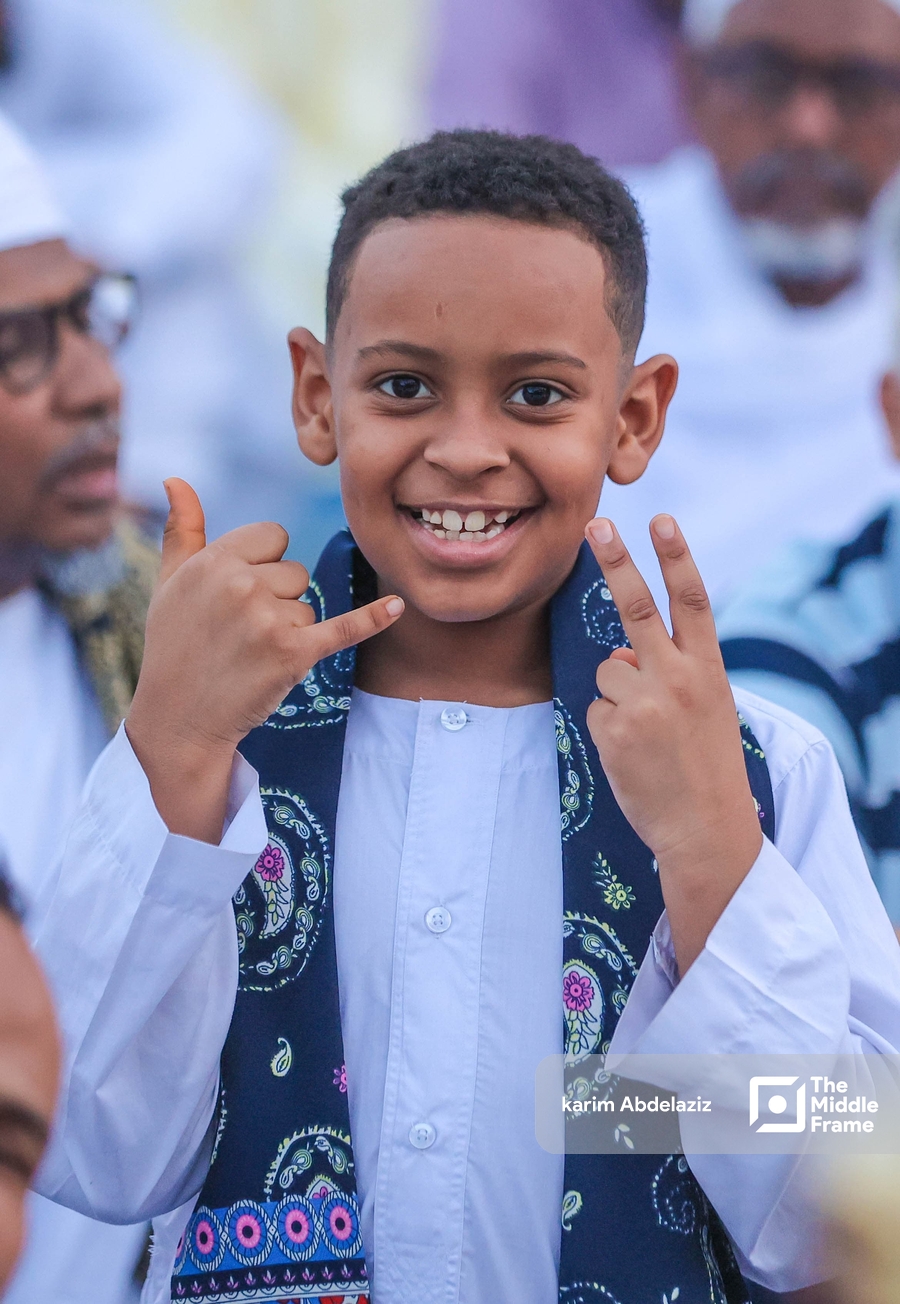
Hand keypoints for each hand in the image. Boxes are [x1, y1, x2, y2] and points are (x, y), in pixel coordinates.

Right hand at [126, 479, 403, 841]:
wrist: (179, 718)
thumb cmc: (173, 646)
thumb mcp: (168, 582)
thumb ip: (182, 528)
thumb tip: (175, 477)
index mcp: (212, 561)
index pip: (272, 537)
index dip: (262, 564)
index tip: (238, 594)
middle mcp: (240, 585)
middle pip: (293, 571)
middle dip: (275, 600)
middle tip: (239, 633)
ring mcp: (268, 620)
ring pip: (308, 604)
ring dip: (289, 629)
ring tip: (251, 653)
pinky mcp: (293, 654)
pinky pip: (343, 628)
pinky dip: (371, 619)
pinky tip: (397, 607)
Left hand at [584, 514, 761, 974]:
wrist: (705, 829)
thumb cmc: (706, 764)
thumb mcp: (709, 707)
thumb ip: (674, 669)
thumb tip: (622, 652)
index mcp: (710, 670)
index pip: (692, 600)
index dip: (677, 557)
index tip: (662, 519)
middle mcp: (678, 679)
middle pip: (637, 608)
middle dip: (615, 561)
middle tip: (596, 524)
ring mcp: (645, 704)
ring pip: (607, 670)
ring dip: (617, 694)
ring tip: (647, 733)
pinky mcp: (614, 729)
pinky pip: (595, 708)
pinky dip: (608, 726)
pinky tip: (633, 753)